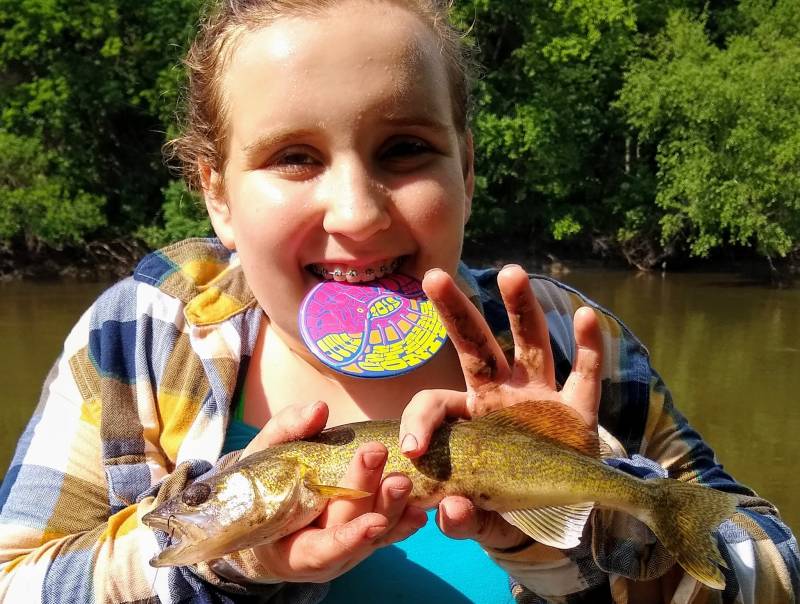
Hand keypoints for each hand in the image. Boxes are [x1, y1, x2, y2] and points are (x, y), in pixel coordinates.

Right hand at [243, 402, 426, 581]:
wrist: (263, 509)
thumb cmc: (260, 484)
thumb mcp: (263, 455)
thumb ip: (288, 431)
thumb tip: (319, 410)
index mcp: (292, 548)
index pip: (324, 549)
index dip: (349, 538)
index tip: (374, 523)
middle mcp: (326, 554)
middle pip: (353, 528)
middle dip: (373, 499)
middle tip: (393, 472)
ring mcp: (349, 547)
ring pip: (378, 533)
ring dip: (395, 508)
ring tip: (407, 482)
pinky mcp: (366, 535)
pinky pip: (389, 531)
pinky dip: (405, 521)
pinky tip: (421, 508)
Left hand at [399, 264, 603, 548]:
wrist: (551, 511)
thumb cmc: (503, 503)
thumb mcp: (478, 515)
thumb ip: (461, 519)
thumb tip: (449, 510)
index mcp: (467, 418)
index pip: (437, 402)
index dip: (421, 421)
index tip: (413, 449)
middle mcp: (500, 395)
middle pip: (475, 346)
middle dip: (455, 312)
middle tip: (434, 277)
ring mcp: (539, 397)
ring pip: (530, 343)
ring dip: (521, 308)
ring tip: (511, 272)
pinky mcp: (577, 410)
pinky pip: (585, 373)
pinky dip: (588, 346)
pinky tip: (586, 316)